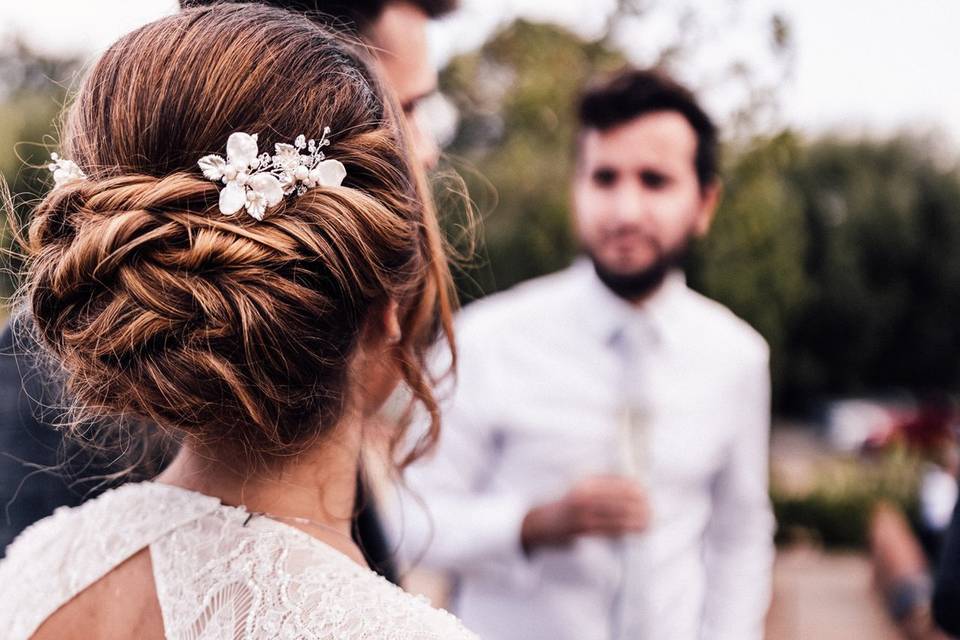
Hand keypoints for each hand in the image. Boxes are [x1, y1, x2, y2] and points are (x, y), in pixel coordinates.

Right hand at [520, 475, 649, 553]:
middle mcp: (584, 497)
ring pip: (618, 516)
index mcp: (586, 483)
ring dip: (637, 520)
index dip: (635, 488)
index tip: (646, 492)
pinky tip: (636, 531)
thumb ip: (603, 481)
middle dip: (639, 505)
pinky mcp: (584, 531)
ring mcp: (584, 515)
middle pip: (620, 500)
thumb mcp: (581, 485)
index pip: (617, 483)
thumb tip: (632, 483)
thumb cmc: (567, 504)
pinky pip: (611, 530)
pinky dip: (626, 530)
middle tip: (652, 509)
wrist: (541, 522)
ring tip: (649, 521)